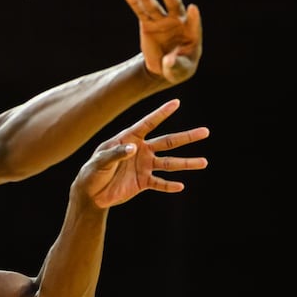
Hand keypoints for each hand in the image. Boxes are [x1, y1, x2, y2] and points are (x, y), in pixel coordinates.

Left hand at [78, 98, 208, 208]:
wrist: (91, 194)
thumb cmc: (92, 172)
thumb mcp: (100, 161)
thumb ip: (116, 154)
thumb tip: (134, 149)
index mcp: (130, 139)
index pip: (148, 123)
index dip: (162, 113)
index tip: (176, 102)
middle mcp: (141, 150)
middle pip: (168, 142)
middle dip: (187, 137)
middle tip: (205, 132)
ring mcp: (144, 166)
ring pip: (169, 163)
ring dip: (186, 163)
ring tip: (204, 162)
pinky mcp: (143, 182)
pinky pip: (160, 183)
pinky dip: (169, 185)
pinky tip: (180, 186)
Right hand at [124, 0, 201, 84]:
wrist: (164, 67)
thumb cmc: (179, 68)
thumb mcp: (180, 71)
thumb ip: (176, 66)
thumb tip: (168, 61)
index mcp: (192, 33)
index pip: (193, 23)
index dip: (193, 17)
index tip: (192, 9)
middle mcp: (178, 22)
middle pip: (175, 6)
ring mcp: (162, 21)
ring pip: (155, 7)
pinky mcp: (148, 23)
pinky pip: (141, 11)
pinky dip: (134, 2)